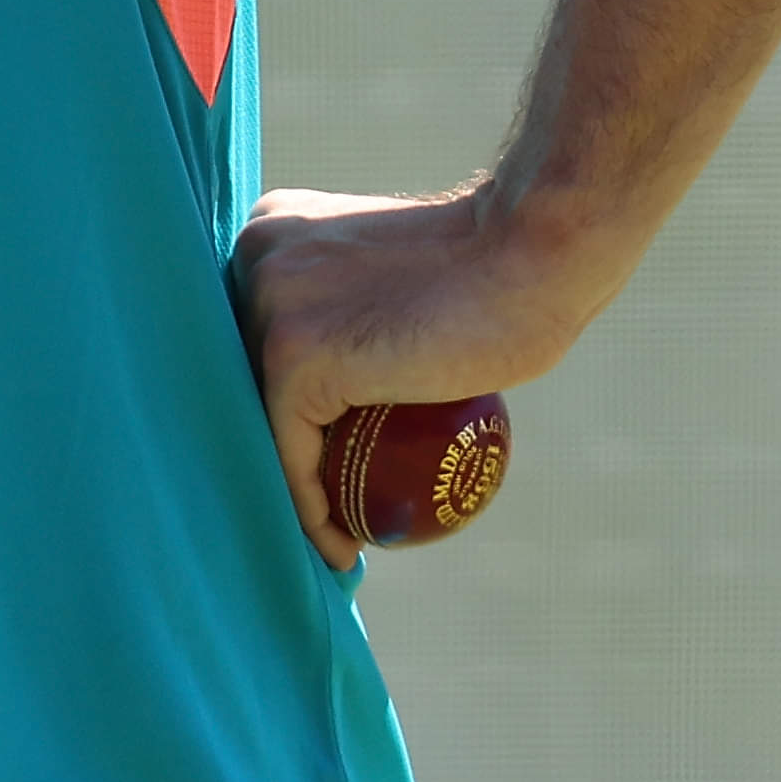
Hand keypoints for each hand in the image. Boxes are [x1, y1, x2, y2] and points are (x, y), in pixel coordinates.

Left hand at [229, 182, 612, 568]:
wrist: (536, 256)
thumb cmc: (499, 270)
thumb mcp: (397, 273)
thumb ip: (353, 302)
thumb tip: (349, 372)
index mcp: (270, 234)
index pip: (249, 337)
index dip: (269, 405)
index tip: (312, 457)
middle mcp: (253, 261)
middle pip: (244, 381)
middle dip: (266, 449)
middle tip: (319, 503)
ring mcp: (267, 308)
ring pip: (261, 425)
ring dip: (290, 491)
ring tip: (330, 534)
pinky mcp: (291, 357)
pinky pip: (291, 457)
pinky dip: (312, 512)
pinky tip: (343, 547)